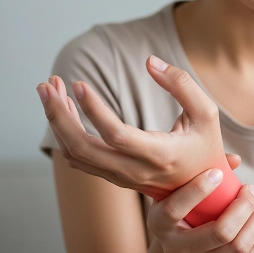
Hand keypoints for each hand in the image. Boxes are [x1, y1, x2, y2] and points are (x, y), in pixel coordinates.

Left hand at [36, 55, 238, 200]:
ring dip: (58, 122)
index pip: (117, 135)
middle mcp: (135, 171)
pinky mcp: (114, 175)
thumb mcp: (206, 113)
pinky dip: (66, 134)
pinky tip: (66, 110)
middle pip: (83, 148)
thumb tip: (150, 61)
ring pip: (76, 155)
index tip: (79, 84)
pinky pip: (80, 159)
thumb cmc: (205, 147)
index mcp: (160, 154)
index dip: (94, 110)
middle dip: (59, 115)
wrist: (202, 191)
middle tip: (47, 84)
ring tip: (51, 90)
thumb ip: (182, 84)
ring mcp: (121, 177)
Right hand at [148, 168, 253, 252]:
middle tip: (250, 188)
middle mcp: (172, 251)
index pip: (174, 209)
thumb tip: (236, 160)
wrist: (177, 240)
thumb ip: (201, 166)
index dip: (197, 190)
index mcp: (158, 223)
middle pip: (219, 232)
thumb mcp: (181, 184)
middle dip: (243, 206)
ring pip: (237, 247)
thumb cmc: (181, 201)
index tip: (218, 173)